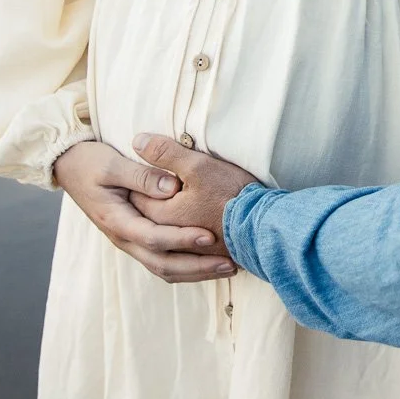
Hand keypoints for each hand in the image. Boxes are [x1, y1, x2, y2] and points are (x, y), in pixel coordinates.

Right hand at [53, 139, 235, 283]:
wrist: (69, 167)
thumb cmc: (91, 161)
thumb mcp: (113, 164)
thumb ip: (142, 175)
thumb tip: (172, 187)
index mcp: (117, 220)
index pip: (153, 237)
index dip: (182, 239)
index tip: (209, 236)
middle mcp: (123, 237)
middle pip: (162, 264)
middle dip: (197, 267)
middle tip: (230, 263)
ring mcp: (129, 241)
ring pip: (163, 268)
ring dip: (195, 271)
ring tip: (227, 267)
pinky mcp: (136, 238)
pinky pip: (161, 260)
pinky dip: (186, 266)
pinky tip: (208, 263)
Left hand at [131, 134, 261, 258]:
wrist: (264, 227)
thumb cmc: (230, 194)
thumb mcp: (197, 166)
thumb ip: (165, 154)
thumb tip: (137, 141)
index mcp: (161, 216)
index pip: (136, 197)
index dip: (135, 182)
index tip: (135, 170)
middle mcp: (169, 238)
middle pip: (147, 219)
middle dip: (144, 204)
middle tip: (142, 188)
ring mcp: (188, 251)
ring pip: (165, 238)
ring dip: (161, 226)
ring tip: (164, 211)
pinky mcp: (206, 257)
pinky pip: (185, 252)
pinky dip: (180, 243)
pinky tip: (188, 234)